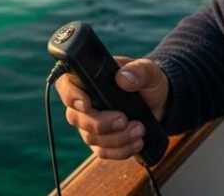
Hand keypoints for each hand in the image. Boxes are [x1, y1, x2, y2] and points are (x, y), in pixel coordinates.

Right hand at [54, 56, 168, 159]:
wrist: (158, 104)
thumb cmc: (147, 82)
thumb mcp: (148, 71)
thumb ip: (138, 71)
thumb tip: (123, 79)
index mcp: (89, 78)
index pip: (65, 85)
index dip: (71, 96)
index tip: (87, 104)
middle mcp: (83, 102)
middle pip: (75, 117)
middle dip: (100, 123)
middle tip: (124, 119)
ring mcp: (89, 124)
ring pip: (90, 137)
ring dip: (117, 138)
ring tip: (140, 129)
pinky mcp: (101, 142)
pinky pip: (102, 152)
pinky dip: (121, 150)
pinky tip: (137, 142)